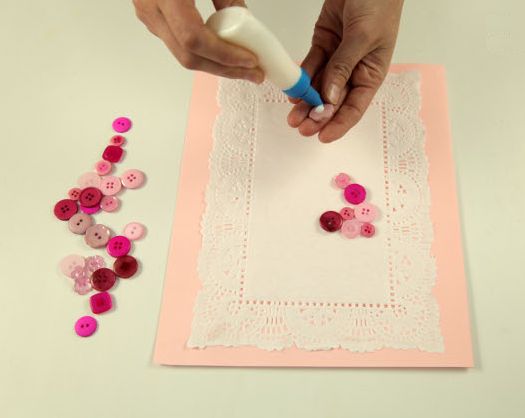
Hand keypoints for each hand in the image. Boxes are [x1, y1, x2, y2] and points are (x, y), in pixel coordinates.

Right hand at [133, 0, 263, 82]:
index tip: (249, 61)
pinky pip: (180, 44)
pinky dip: (204, 52)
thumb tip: (246, 23)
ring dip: (216, 64)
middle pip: (189, 56)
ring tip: (243, 67)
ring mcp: (148, 16)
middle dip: (225, 69)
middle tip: (254, 73)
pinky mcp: (152, 18)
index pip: (194, 38)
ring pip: (184, 55)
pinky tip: (224, 53)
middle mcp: (151, 9)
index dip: (224, 55)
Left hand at [288, 0, 402, 142]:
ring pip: (319, 87)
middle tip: (301, 128)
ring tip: (292, 117)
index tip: (322, 137)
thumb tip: (329, 97)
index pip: (355, 107)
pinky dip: (302, 80)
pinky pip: (311, 67)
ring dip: (306, 103)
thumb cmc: (378, 4)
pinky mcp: (323, 45)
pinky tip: (293, 93)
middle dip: (317, 117)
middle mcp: (354, 70)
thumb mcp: (363, 37)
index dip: (339, 124)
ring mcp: (337, 58)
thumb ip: (343, 66)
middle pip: (334, 101)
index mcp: (371, 73)